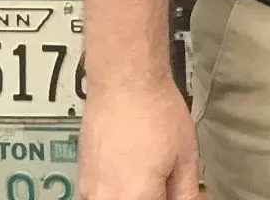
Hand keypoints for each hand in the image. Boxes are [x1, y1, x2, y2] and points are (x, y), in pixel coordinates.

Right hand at [81, 78, 199, 199]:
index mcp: (136, 198)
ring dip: (137, 192)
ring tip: (150, 168)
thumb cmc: (155, 111)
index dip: (173, 198)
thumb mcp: (185, 155)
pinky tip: (133, 165)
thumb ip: (186, 191)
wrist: (124, 81)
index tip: (178, 190)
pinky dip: (120, 188)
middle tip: (168, 178)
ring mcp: (89, 190)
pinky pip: (104, 194)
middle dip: (155, 195)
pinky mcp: (82, 177)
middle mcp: (107, 199)